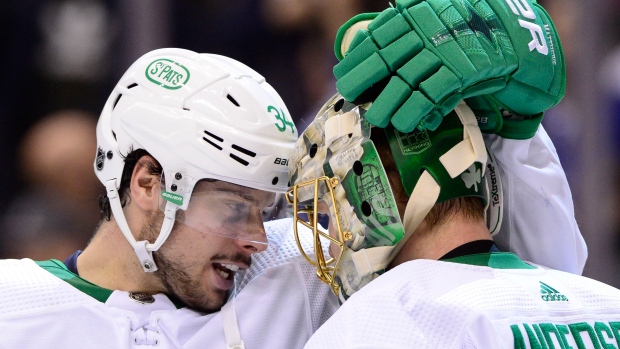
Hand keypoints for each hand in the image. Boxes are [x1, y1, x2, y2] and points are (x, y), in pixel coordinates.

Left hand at [333, 0, 563, 137]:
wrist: (521, 35)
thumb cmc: (474, 28)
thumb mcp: (438, 16)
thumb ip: (408, 26)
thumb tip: (366, 41)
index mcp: (417, 12)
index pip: (376, 37)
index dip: (357, 58)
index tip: (343, 73)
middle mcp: (426, 30)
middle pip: (383, 60)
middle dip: (362, 81)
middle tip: (350, 96)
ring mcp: (442, 51)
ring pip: (402, 83)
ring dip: (385, 105)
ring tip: (376, 118)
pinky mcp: (460, 72)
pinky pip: (428, 97)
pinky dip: (413, 113)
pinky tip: (404, 123)